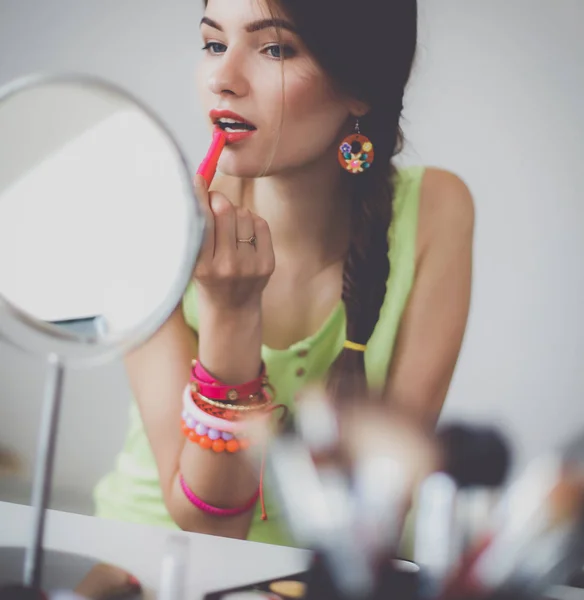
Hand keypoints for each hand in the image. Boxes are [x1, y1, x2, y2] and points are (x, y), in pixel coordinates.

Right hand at [193, 176, 274, 312]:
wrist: (232, 310)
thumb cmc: (207, 278)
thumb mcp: (192, 260)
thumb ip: (196, 229)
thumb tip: (201, 185)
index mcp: (201, 267)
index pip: (201, 220)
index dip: (199, 195)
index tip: (198, 178)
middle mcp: (226, 266)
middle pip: (225, 211)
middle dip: (218, 199)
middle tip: (214, 202)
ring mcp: (249, 266)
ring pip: (244, 214)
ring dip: (235, 213)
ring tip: (229, 228)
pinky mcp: (267, 264)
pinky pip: (260, 224)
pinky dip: (251, 222)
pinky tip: (243, 235)